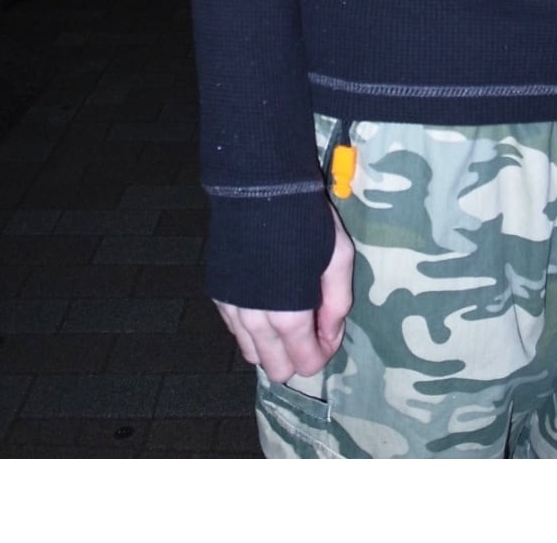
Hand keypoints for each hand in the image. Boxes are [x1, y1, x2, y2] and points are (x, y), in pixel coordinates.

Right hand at [214, 205, 354, 382]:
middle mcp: (255, 322)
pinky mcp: (218, 295)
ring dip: (272, 344)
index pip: (306, 364)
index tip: (329, 329)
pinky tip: (266, 302)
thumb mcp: (338, 257)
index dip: (323, 353)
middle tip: (310, 324)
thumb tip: (330, 332)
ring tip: (288, 314)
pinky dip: (252, 327)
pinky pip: (235, 330)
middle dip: (296, 356)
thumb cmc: (305, 221)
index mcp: (288, 317)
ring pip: (251, 354)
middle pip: (275, 368)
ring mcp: (232, 310)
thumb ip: (338, 302)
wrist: (257, 188)